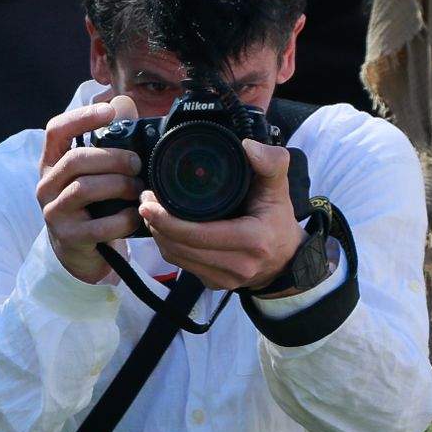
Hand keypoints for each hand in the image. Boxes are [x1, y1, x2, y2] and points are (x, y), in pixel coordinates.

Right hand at [37, 96, 145, 283]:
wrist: (79, 252)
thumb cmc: (91, 206)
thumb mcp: (94, 174)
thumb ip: (108, 141)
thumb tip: (125, 104)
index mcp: (52, 164)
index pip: (55, 131)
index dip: (81, 117)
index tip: (109, 112)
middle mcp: (46, 186)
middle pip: (75, 160)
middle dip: (112, 158)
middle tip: (136, 163)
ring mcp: (55, 213)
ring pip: (84, 189)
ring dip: (118, 186)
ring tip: (138, 189)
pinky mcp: (69, 238)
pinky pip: (100, 224)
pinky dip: (123, 219)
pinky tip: (134, 216)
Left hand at [140, 138, 301, 292]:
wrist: (286, 260)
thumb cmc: (278, 221)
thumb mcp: (279, 189)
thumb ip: (271, 163)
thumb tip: (249, 146)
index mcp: (251, 240)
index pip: (197, 234)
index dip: (167, 219)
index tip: (150, 201)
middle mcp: (237, 265)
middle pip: (180, 248)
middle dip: (156, 224)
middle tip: (145, 201)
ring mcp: (225, 279)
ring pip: (177, 258)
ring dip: (159, 236)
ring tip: (150, 213)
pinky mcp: (215, 285)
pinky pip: (183, 266)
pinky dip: (170, 247)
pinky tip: (164, 230)